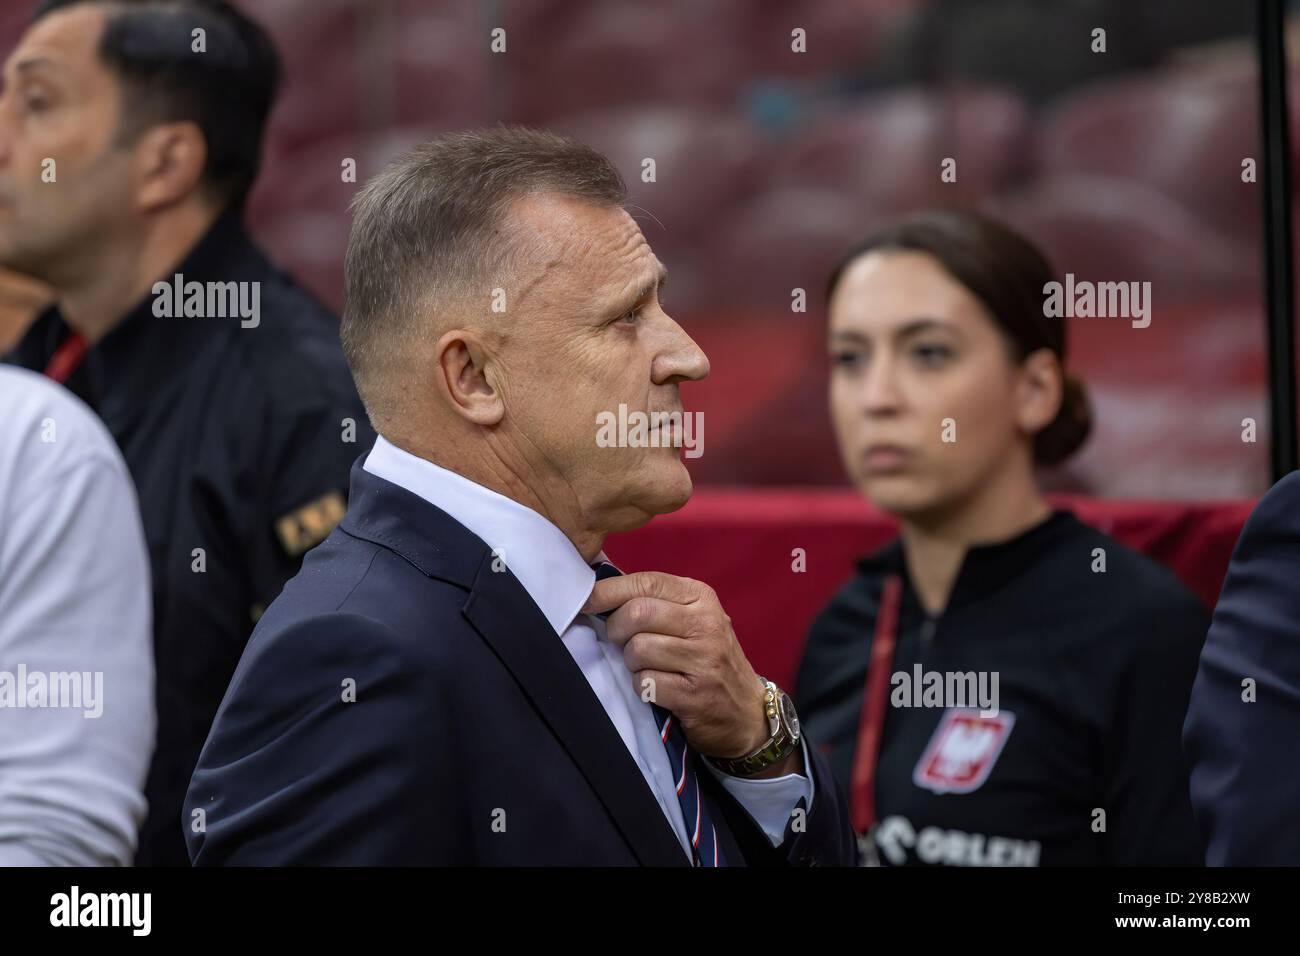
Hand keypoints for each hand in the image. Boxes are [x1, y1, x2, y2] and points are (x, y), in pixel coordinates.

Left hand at [583, 571, 771, 759]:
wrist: (746, 712)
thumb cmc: (708, 659)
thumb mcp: (692, 620)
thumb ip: (654, 602)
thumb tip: (599, 587)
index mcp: (701, 597)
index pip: (646, 583)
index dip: (609, 592)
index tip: (587, 601)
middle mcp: (706, 624)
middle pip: (637, 614)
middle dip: (616, 630)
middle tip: (621, 643)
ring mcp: (704, 660)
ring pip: (637, 649)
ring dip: (630, 662)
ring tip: (646, 667)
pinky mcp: (695, 694)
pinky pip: (645, 682)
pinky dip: (641, 687)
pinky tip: (656, 688)